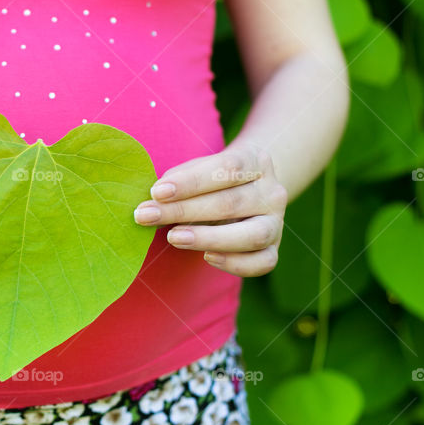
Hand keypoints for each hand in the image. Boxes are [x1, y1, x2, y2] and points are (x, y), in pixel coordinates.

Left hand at [133, 143, 287, 276]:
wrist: (248, 190)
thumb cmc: (212, 180)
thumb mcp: (199, 169)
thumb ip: (178, 181)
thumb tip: (152, 202)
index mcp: (256, 161)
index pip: (228, 168)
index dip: (191, 181)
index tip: (157, 192)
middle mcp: (273, 192)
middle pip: (232, 203)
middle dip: (184, 211)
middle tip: (147, 216)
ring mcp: (277, 222)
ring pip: (253, 235)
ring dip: (210, 238)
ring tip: (174, 238)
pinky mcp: (274, 249)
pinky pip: (263, 263)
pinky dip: (235, 263)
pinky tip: (206, 257)